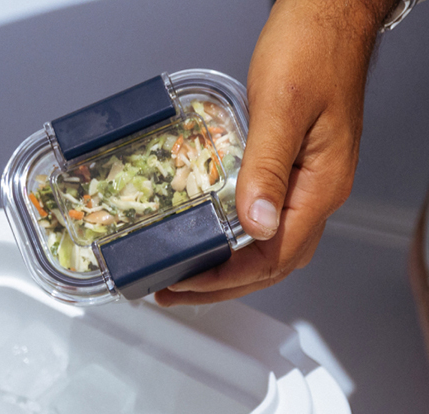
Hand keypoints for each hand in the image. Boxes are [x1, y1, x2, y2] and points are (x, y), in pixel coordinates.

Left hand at [154, 0, 390, 305]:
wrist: (330, 12)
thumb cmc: (312, 46)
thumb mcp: (281, 107)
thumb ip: (266, 168)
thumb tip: (257, 225)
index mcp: (321, 186)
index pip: (273, 256)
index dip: (228, 278)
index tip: (189, 283)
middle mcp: (320, 193)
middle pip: (272, 265)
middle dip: (222, 286)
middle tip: (177, 292)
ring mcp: (311, 185)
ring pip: (271, 250)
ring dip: (229, 271)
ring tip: (189, 278)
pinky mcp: (297, 172)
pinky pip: (269, 223)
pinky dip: (237, 243)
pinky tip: (213, 242)